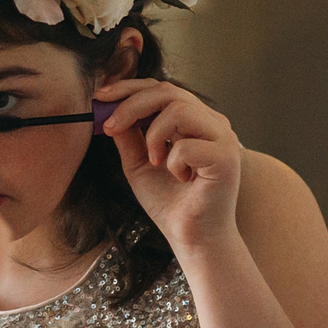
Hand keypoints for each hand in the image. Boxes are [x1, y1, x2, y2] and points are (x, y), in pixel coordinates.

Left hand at [95, 80, 243, 254]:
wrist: (191, 238)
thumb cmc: (169, 203)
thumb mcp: (138, 163)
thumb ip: (128, 135)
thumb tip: (109, 108)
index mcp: (194, 120)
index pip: (162, 89)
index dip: (129, 88)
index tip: (100, 97)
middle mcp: (212, 123)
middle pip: (168, 91)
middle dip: (131, 105)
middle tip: (109, 127)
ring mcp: (223, 138)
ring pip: (179, 109)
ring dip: (154, 135)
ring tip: (154, 161)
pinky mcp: (226, 158)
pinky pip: (187, 145)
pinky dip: (173, 162)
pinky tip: (180, 178)